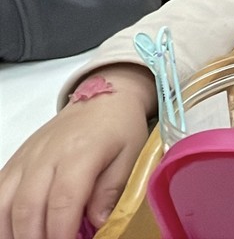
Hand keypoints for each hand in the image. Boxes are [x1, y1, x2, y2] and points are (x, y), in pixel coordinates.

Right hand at [0, 65, 154, 238]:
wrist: (101, 99)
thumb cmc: (119, 129)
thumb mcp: (130, 156)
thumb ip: (112, 190)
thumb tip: (98, 224)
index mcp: (80, 153)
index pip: (63, 200)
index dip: (61, 232)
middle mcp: (46, 156)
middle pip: (28, 206)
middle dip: (35, 237)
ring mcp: (26, 159)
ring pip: (5, 203)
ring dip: (13, 232)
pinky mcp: (15, 161)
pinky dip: (0, 217)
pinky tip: (12, 232)